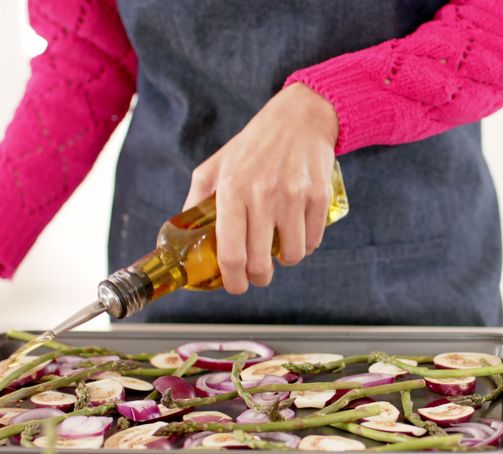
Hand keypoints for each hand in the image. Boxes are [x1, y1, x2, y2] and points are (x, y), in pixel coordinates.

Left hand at [184, 82, 338, 293]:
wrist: (301, 117)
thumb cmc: (255, 144)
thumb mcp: (216, 165)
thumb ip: (197, 200)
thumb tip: (184, 236)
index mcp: (232, 190)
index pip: (230, 253)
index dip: (232, 280)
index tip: (235, 285)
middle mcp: (262, 195)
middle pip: (260, 263)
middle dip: (259, 278)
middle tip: (257, 274)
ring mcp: (293, 197)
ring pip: (292, 255)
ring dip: (285, 259)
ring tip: (279, 246)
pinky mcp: (319, 197)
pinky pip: (313, 240)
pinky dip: (306, 244)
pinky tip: (298, 230)